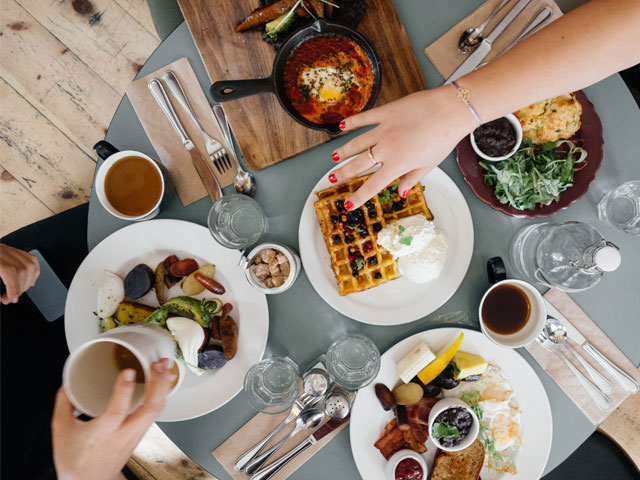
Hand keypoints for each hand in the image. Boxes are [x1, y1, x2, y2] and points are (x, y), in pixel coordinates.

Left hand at [0, 244, 39, 303]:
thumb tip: (1, 298)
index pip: (9, 270)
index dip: (14, 286)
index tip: (12, 298)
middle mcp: (1, 251)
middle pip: (22, 268)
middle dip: (20, 287)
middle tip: (11, 298)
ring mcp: (7, 249)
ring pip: (30, 264)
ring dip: (27, 281)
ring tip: (17, 291)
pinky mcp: (12, 250)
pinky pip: (31, 259)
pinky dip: (33, 272)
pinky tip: (27, 280)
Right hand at [52, 358, 175, 479]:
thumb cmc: (75, 460)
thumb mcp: (61, 430)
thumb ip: (64, 403)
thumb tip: (67, 382)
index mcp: (102, 433)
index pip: (117, 411)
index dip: (124, 390)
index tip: (128, 371)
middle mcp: (123, 434)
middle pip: (149, 409)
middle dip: (158, 384)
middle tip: (159, 364)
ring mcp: (135, 435)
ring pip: (156, 411)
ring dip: (163, 387)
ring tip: (165, 366)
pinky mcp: (141, 434)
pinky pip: (156, 413)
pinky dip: (161, 395)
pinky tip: (164, 381)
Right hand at [329, 87, 475, 208]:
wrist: (450, 111)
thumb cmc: (443, 138)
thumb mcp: (429, 165)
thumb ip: (412, 179)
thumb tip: (401, 192)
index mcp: (397, 165)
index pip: (372, 185)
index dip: (358, 197)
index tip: (348, 204)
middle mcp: (386, 149)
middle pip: (358, 164)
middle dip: (343, 173)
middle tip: (332, 179)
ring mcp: (384, 129)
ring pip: (357, 142)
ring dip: (343, 151)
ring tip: (333, 157)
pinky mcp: (386, 112)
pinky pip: (364, 118)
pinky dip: (352, 122)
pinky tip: (342, 126)